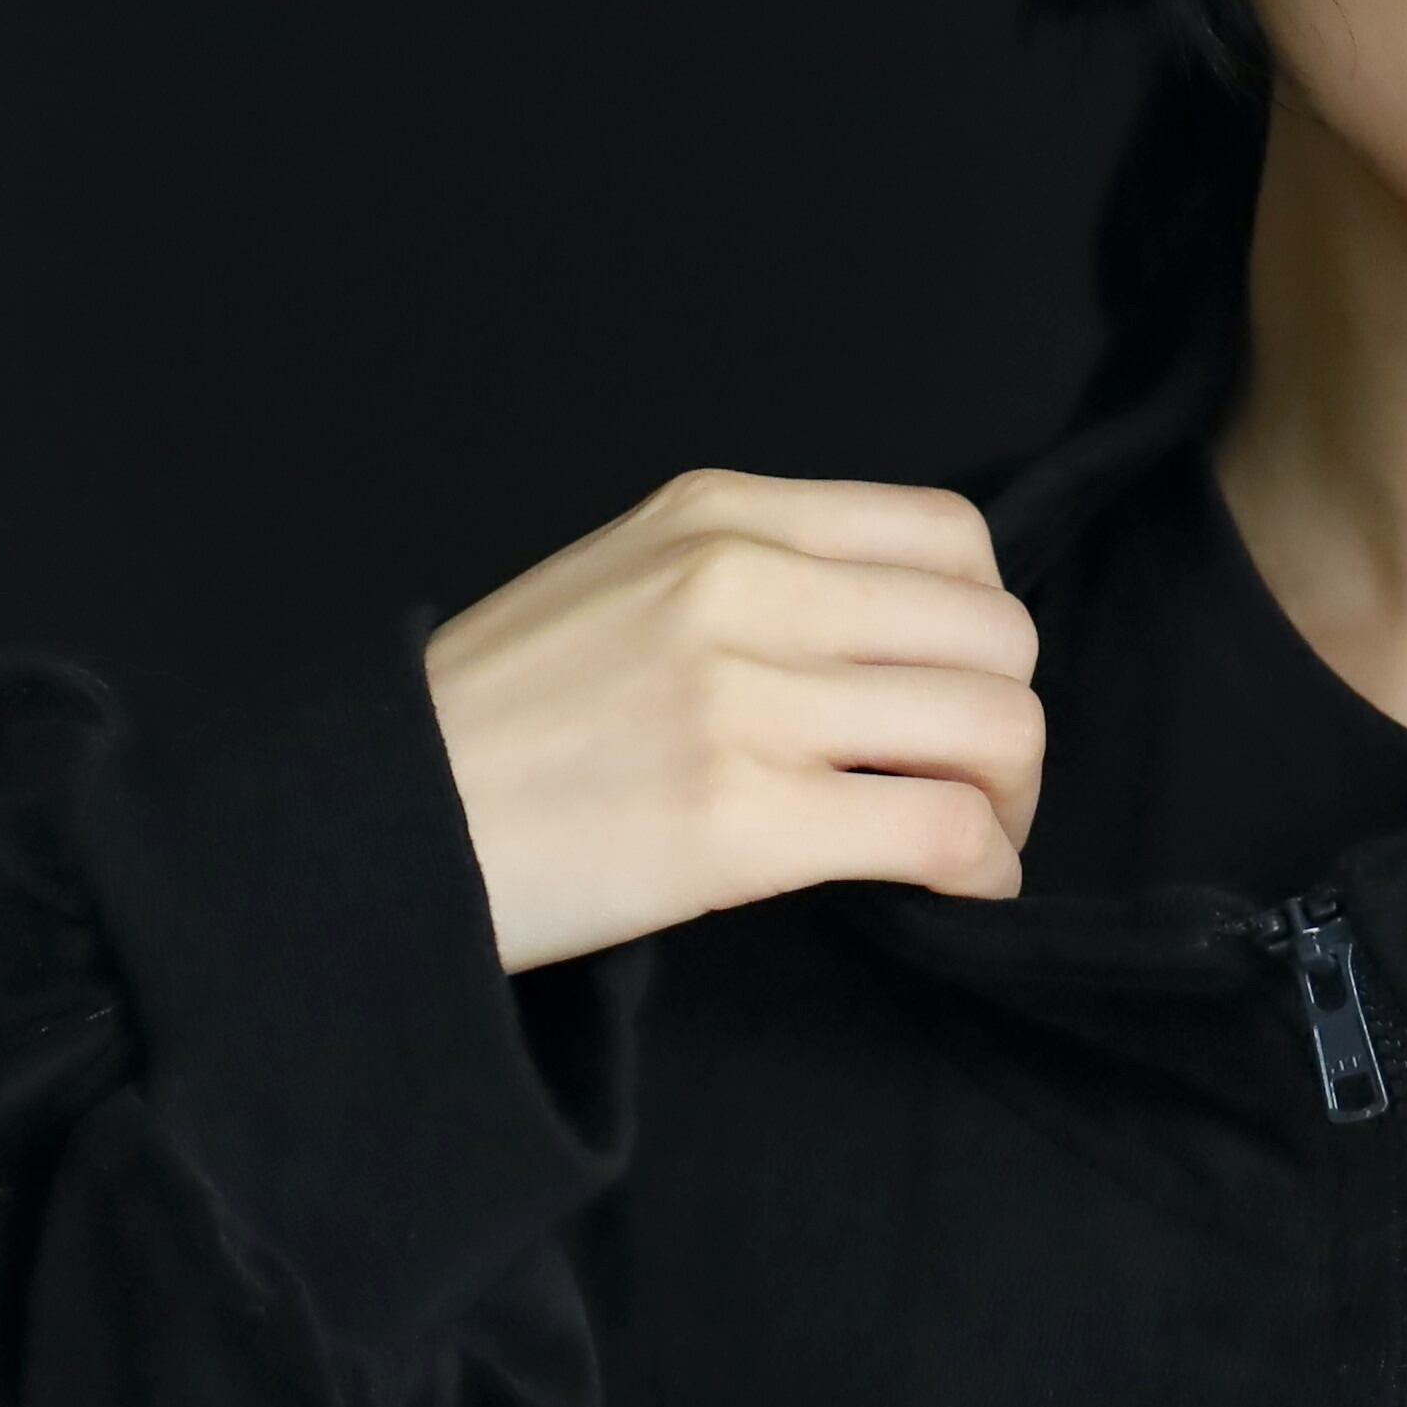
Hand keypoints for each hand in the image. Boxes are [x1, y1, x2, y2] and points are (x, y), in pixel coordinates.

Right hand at [420, 468, 1044, 972]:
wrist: (390, 823)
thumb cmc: (507, 727)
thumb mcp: (627, 586)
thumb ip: (755, 582)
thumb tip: (889, 644)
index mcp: (721, 515)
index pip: (951, 537)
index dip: (986, 631)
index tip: (957, 699)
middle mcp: (743, 586)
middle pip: (996, 636)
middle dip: (1016, 727)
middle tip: (983, 793)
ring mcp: (746, 700)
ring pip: (993, 728)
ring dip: (1013, 801)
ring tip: (974, 844)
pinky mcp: (746, 819)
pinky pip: (944, 831)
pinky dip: (983, 869)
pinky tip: (961, 890)